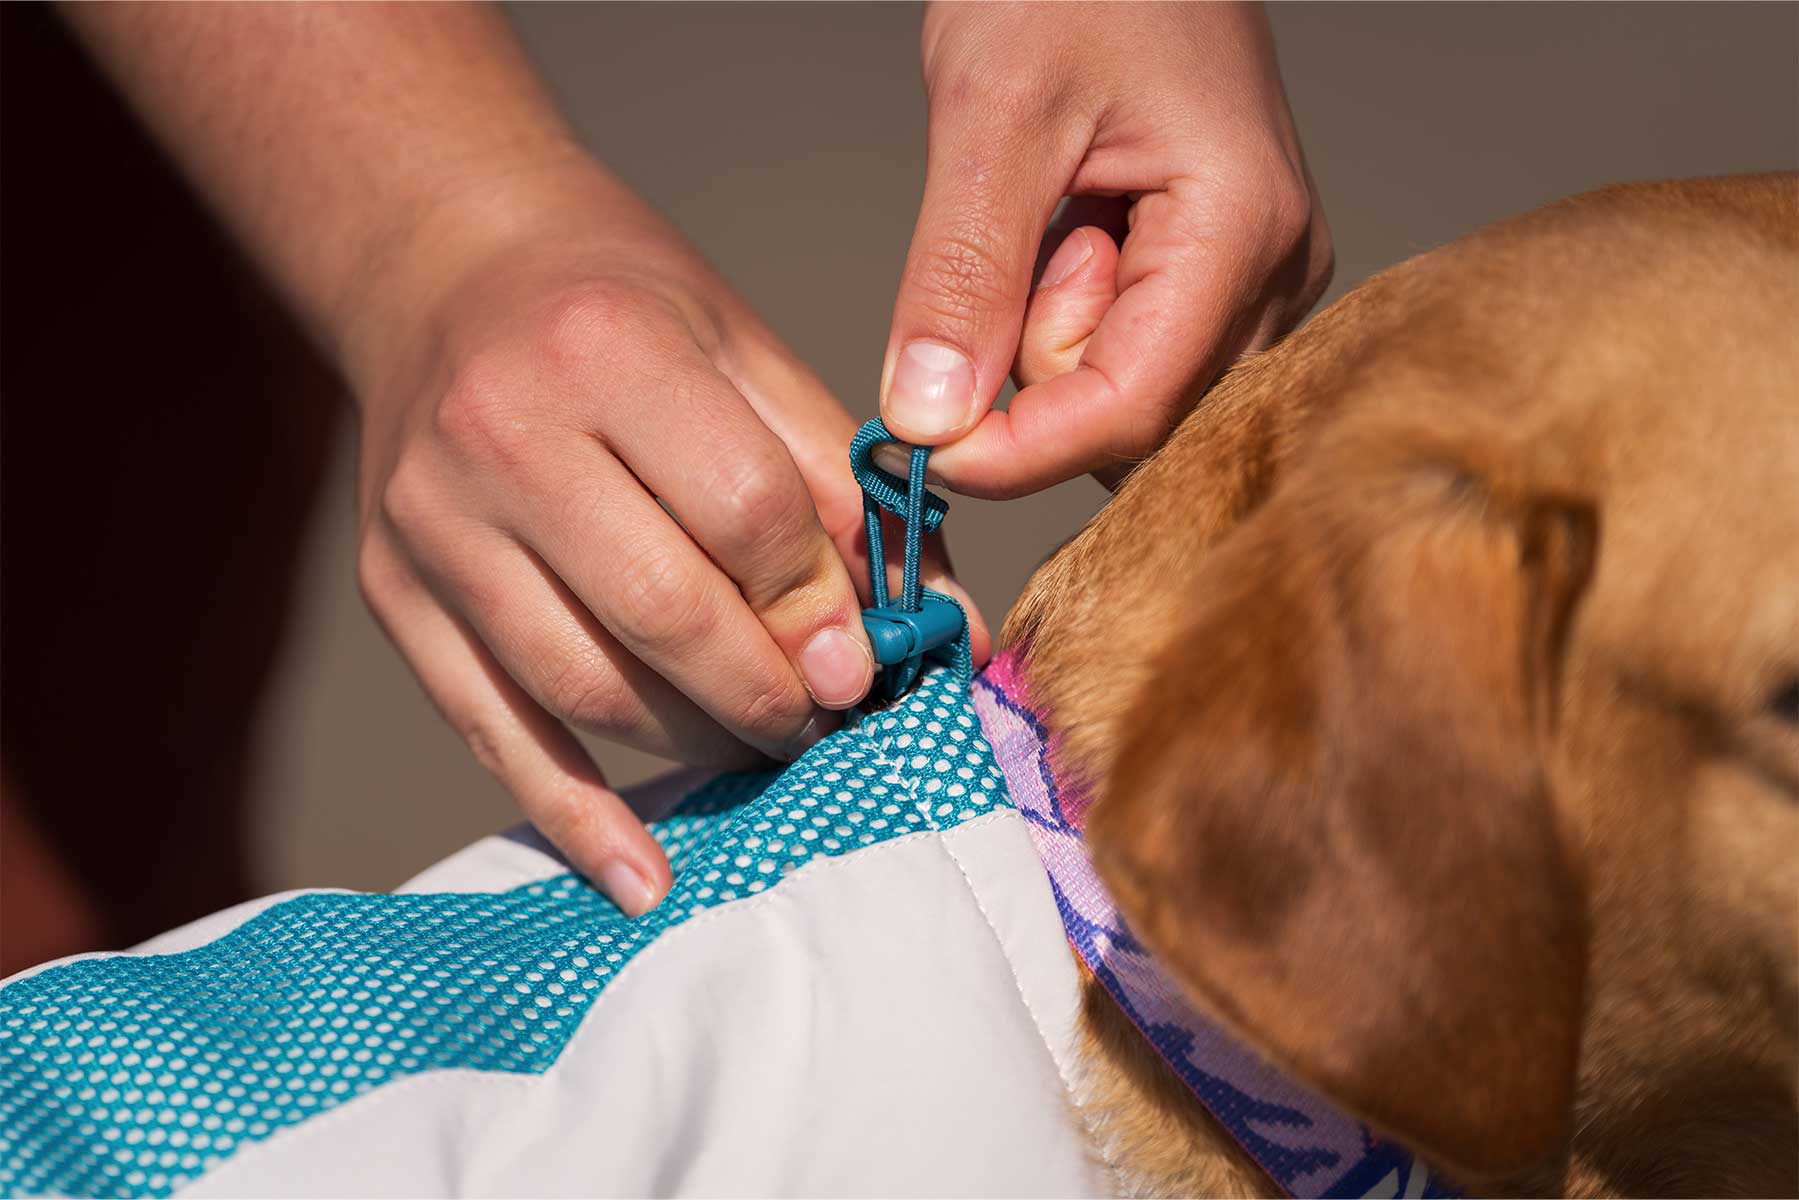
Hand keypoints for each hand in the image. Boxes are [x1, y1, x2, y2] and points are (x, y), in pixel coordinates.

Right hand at [350, 163, 984, 913]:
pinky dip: (576, 815)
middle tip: (825, 717)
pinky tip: (642, 876)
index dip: (822, 602)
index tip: (868, 656)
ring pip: (584, 686)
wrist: (440, 273)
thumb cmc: (615, 306)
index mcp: (607, 350)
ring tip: (764, 745)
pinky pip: (493, 730)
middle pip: (662, 612)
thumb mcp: (739, 345)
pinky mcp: (396, 593)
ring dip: (698, 744)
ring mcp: (433, 525)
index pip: (744, 511)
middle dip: (769, 691)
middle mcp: (502, 436)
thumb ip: (835, 481)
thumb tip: (938, 621)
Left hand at [881, 1, 1332, 495]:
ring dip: (1054, 341)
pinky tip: (1071, 231)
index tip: (924, 444)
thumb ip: (963, 274)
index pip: (1130, 410)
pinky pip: (1131, 354)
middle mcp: (1274, 273)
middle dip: (1042, 370)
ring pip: (1130, 397)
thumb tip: (931, 420)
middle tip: (1024, 243)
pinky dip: (1069, 319)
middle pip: (1136, 420)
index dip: (1019, 450)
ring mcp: (1255, 278)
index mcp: (1240, 230)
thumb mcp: (992, 111)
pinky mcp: (1220, 276)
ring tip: (1055, 217)